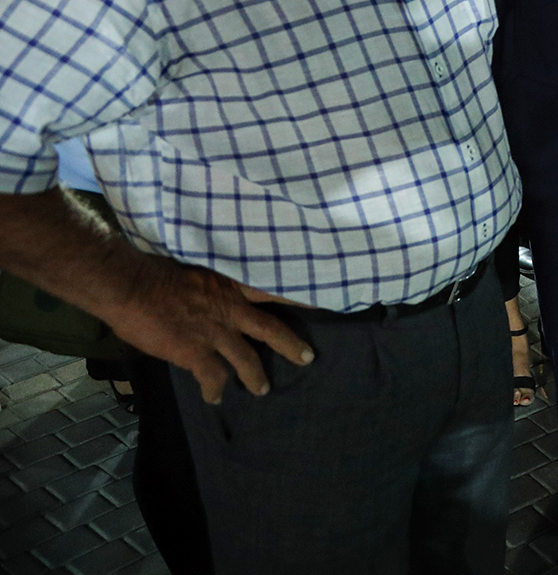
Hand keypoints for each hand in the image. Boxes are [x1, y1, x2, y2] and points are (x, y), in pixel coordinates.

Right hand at [107, 255, 312, 404]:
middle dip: (290, 344)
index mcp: (232, 283)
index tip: (318, 303)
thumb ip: (211, 284)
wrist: (131, 285)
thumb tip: (211, 292)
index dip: (297, 298)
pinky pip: (212, 377)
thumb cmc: (156, 268)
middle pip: (271, 329)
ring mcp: (216, 332)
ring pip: (247, 359)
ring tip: (262, 389)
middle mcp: (232, 308)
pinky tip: (215, 398)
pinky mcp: (196, 352)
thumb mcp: (197, 267)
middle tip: (307, 357)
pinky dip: (214, 389)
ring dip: (256, 376)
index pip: (273, 289)